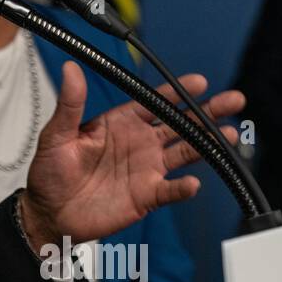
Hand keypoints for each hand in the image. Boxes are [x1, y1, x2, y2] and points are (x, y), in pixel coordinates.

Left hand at [21, 62, 244, 248]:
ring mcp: (146, 169)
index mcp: (121, 123)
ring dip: (208, 144)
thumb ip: (70, 104)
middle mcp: (140, 143)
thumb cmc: (50, 172)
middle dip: (207, 111)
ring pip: (186, 151)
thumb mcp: (57, 134)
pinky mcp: (146, 195)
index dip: (177, 92)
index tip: (199, 81)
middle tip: (233, 99)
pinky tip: (193, 182)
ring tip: (231, 134)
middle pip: (180, 123)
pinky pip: (171, 190)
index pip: (154, 103)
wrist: (48, 212)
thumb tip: (71, 69)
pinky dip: (183, 187)